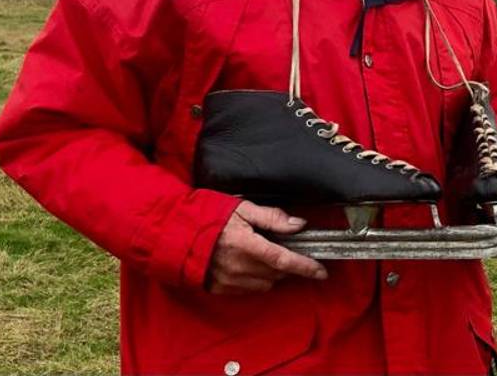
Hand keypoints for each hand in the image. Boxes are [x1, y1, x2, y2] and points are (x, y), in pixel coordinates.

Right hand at [206, 201, 326, 294]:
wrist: (174, 233)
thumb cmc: (208, 216)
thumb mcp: (242, 208)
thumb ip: (272, 217)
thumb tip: (298, 224)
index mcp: (246, 245)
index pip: (284, 260)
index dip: (305, 267)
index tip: (322, 271)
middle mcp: (239, 267)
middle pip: (278, 273)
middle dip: (289, 265)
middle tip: (288, 249)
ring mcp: (229, 280)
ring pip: (266, 283)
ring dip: (274, 272)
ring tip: (266, 254)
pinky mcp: (220, 288)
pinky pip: (249, 289)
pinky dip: (257, 279)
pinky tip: (251, 264)